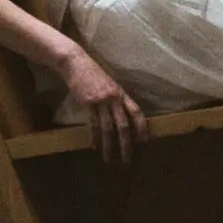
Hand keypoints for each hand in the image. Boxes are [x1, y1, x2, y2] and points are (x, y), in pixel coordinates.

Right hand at [57, 49, 147, 165]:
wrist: (76, 63)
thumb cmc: (93, 73)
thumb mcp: (109, 84)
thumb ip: (116, 98)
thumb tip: (121, 115)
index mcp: (121, 93)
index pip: (136, 112)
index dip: (142, 126)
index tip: (145, 140)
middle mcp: (114, 98)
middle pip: (123, 125)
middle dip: (126, 144)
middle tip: (127, 159)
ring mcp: (100, 101)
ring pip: (108, 128)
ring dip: (109, 146)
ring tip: (109, 159)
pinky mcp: (87, 103)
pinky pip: (92, 124)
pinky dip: (94, 137)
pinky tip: (94, 146)